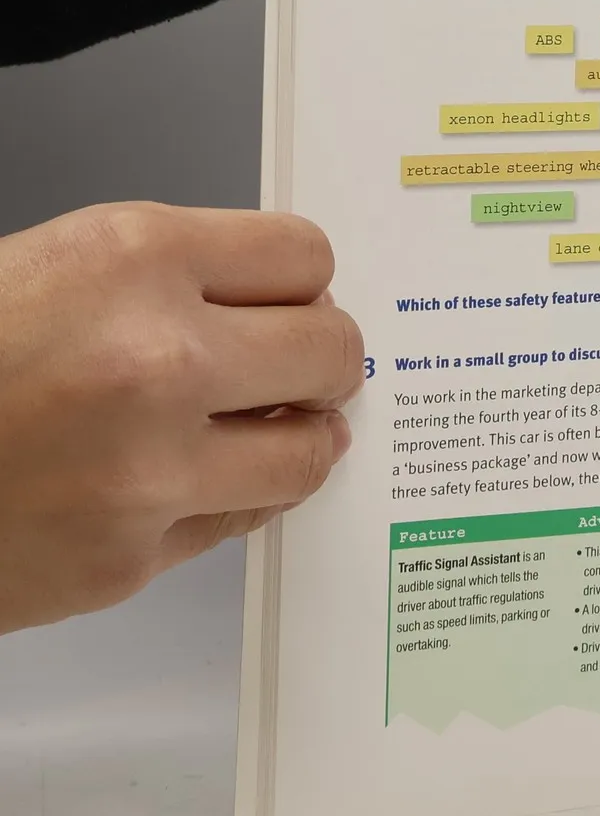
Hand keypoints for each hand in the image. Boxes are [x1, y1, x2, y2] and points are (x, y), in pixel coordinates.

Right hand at [0, 203, 361, 633]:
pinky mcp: (128, 560)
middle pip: (333, 348)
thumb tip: (280, 299)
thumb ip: (168, 276)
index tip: (294, 294)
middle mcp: (156, 359)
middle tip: (298, 363)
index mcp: (132, 260)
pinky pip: (240, 520)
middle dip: (320, 355)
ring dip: (297, 435)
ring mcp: (148, 470)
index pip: (304, 256)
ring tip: (269, 426)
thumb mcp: (50, 268)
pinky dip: (229, 498)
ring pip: (310, 449)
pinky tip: (191, 477)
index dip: (301, 278)